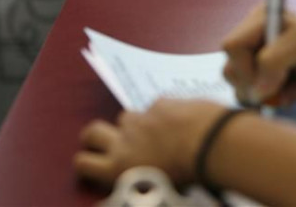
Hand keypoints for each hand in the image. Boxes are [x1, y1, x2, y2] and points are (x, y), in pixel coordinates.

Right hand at [74, 99, 224, 187]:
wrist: (210, 144)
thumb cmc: (187, 174)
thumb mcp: (156, 190)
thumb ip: (136, 185)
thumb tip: (119, 192)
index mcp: (119, 167)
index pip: (85, 162)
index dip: (86, 161)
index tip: (92, 161)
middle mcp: (123, 141)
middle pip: (92, 132)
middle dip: (94, 135)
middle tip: (106, 139)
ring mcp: (141, 119)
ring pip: (126, 117)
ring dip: (135, 124)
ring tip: (156, 133)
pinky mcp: (160, 103)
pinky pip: (155, 107)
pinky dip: (163, 113)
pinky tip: (180, 121)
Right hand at [222, 6, 295, 106]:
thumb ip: (272, 61)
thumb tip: (255, 90)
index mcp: (262, 20)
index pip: (232, 46)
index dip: (246, 67)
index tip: (269, 77)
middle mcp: (258, 39)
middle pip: (232, 69)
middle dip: (255, 83)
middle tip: (283, 83)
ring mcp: (263, 62)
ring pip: (241, 87)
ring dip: (266, 95)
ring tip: (292, 88)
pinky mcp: (271, 82)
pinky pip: (255, 99)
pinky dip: (273, 102)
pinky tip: (295, 94)